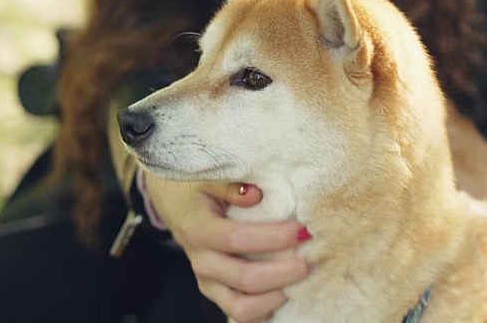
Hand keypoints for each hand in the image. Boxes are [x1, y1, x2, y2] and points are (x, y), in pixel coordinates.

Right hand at [144, 174, 310, 322]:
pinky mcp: (216, 292)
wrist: (175, 203)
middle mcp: (202, 261)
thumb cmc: (198, 188)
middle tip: (311, 259)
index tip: (302, 230)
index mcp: (199, 230)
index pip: (238, 239)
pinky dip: (266, 308)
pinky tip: (287, 291)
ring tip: (301, 280)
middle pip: (245, 278)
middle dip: (284, 272)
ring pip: (242, 307)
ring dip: (276, 296)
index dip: (273, 237)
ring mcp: (208, 281)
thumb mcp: (209, 177)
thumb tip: (256, 194)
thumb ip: (230, 185)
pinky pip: (241, 313)